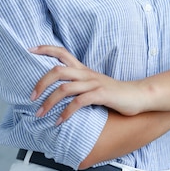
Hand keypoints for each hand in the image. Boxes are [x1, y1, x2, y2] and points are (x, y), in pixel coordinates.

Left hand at [29, 46, 149, 121]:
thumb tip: (59, 93)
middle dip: (41, 83)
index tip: (30, 49)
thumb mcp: (94, 85)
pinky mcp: (101, 95)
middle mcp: (86, 74)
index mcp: (83, 69)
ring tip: (40, 114)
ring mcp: (94, 83)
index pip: (62, 52)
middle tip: (31, 97)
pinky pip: (79, 102)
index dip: (45, 49)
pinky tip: (59, 121)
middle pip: (57, 70)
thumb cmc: (115, 93)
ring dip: (49, 102)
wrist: (139, 95)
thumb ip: (79, 86)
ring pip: (65, 88)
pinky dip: (66, 112)